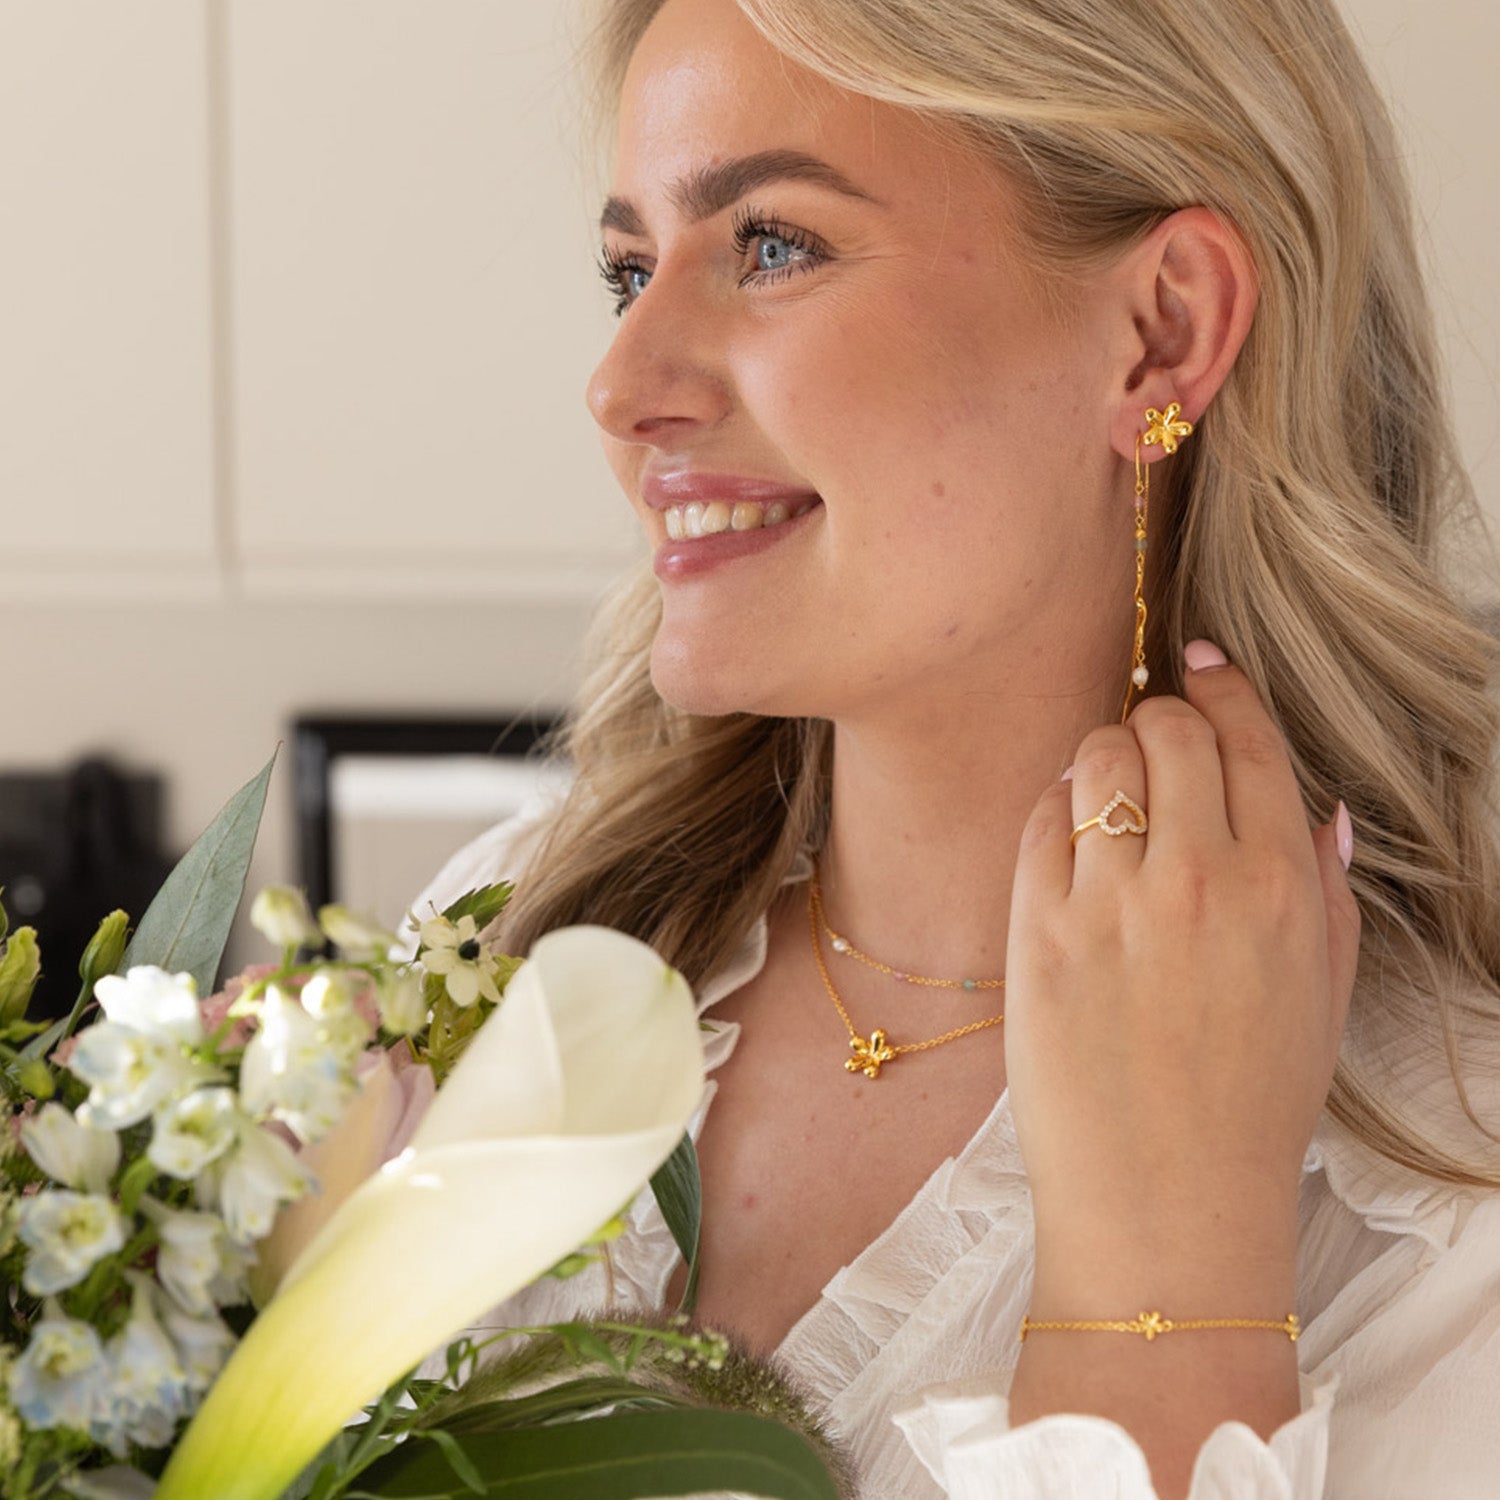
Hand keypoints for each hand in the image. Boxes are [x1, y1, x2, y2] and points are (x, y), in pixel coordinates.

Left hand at [1004, 641, 1359, 1292]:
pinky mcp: (1037, 930)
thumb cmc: (1251, 1105)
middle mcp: (1198, 878)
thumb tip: (1318, 809)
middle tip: (1153, 739)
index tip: (1198, 663)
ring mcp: (1111, 901)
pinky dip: (1054, 808)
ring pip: (1097, 758)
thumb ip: (1324, 890)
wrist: (1166, 1201)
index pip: (1246, 738)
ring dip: (1103, 756)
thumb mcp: (1322, 997)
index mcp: (1280, 886)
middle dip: (1159, 716)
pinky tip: (1068, 834)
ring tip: (1109, 792)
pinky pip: (1039, 820)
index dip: (1220, 686)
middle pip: (1167, 729)